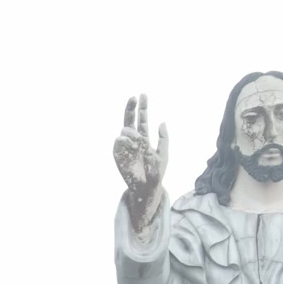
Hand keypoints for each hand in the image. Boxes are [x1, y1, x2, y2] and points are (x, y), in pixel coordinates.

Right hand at [113, 94, 169, 225]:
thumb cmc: (156, 173)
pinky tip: (130, 143)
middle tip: (133, 97)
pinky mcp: (118, 156)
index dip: (142, 108)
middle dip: (131, 108)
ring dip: (132, 132)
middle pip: (130, 120)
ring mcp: (125, 148)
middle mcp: (134, 141)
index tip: (142, 95)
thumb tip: (162, 122)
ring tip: (138, 141)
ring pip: (125, 130)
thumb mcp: (164, 154)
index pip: (142, 120)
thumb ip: (163, 138)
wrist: (147, 188)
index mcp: (145, 139)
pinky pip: (118, 143)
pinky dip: (124, 141)